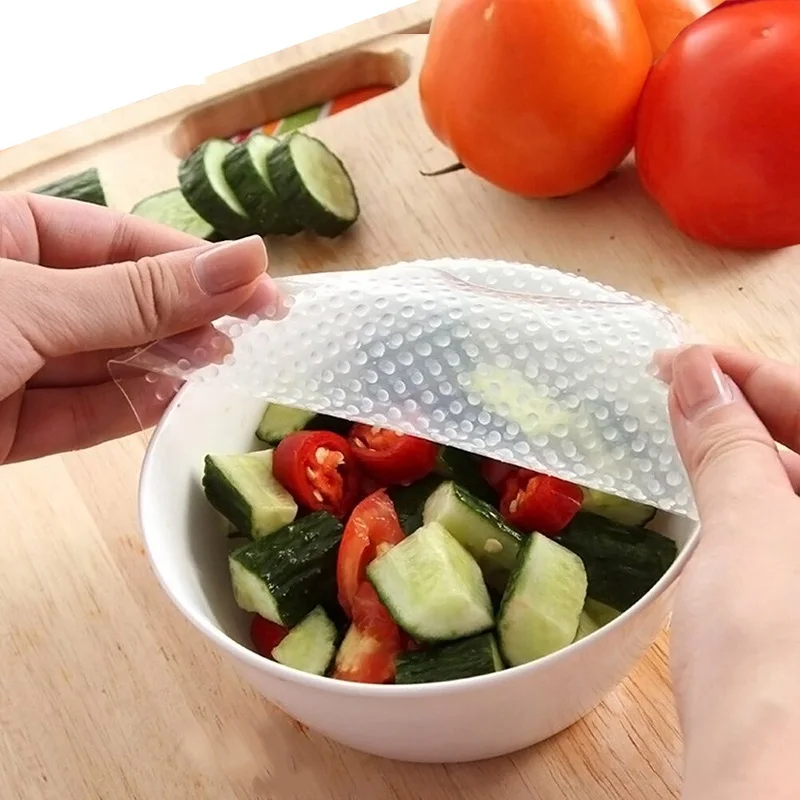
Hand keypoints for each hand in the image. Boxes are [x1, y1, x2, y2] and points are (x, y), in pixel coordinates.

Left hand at [0, 192, 277, 463]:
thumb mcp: (34, 304)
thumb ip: (138, 295)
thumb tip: (242, 264)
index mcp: (3, 234)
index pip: (117, 238)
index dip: (192, 260)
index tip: (259, 284)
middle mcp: (13, 296)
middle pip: (117, 302)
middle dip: (180, 317)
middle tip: (249, 328)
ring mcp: (5, 362)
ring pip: (101, 362)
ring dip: (161, 366)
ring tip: (218, 361)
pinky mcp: (1, 427)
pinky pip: (76, 413)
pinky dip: (124, 410)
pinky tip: (171, 399)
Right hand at [656, 345, 799, 799]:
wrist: (776, 788)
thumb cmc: (778, 667)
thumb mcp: (750, 532)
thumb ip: (727, 445)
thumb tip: (694, 374)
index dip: (746, 371)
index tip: (679, 356)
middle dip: (742, 410)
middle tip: (671, 391)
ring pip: (796, 486)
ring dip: (742, 455)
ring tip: (680, 436)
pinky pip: (787, 528)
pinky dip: (747, 501)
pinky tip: (707, 496)